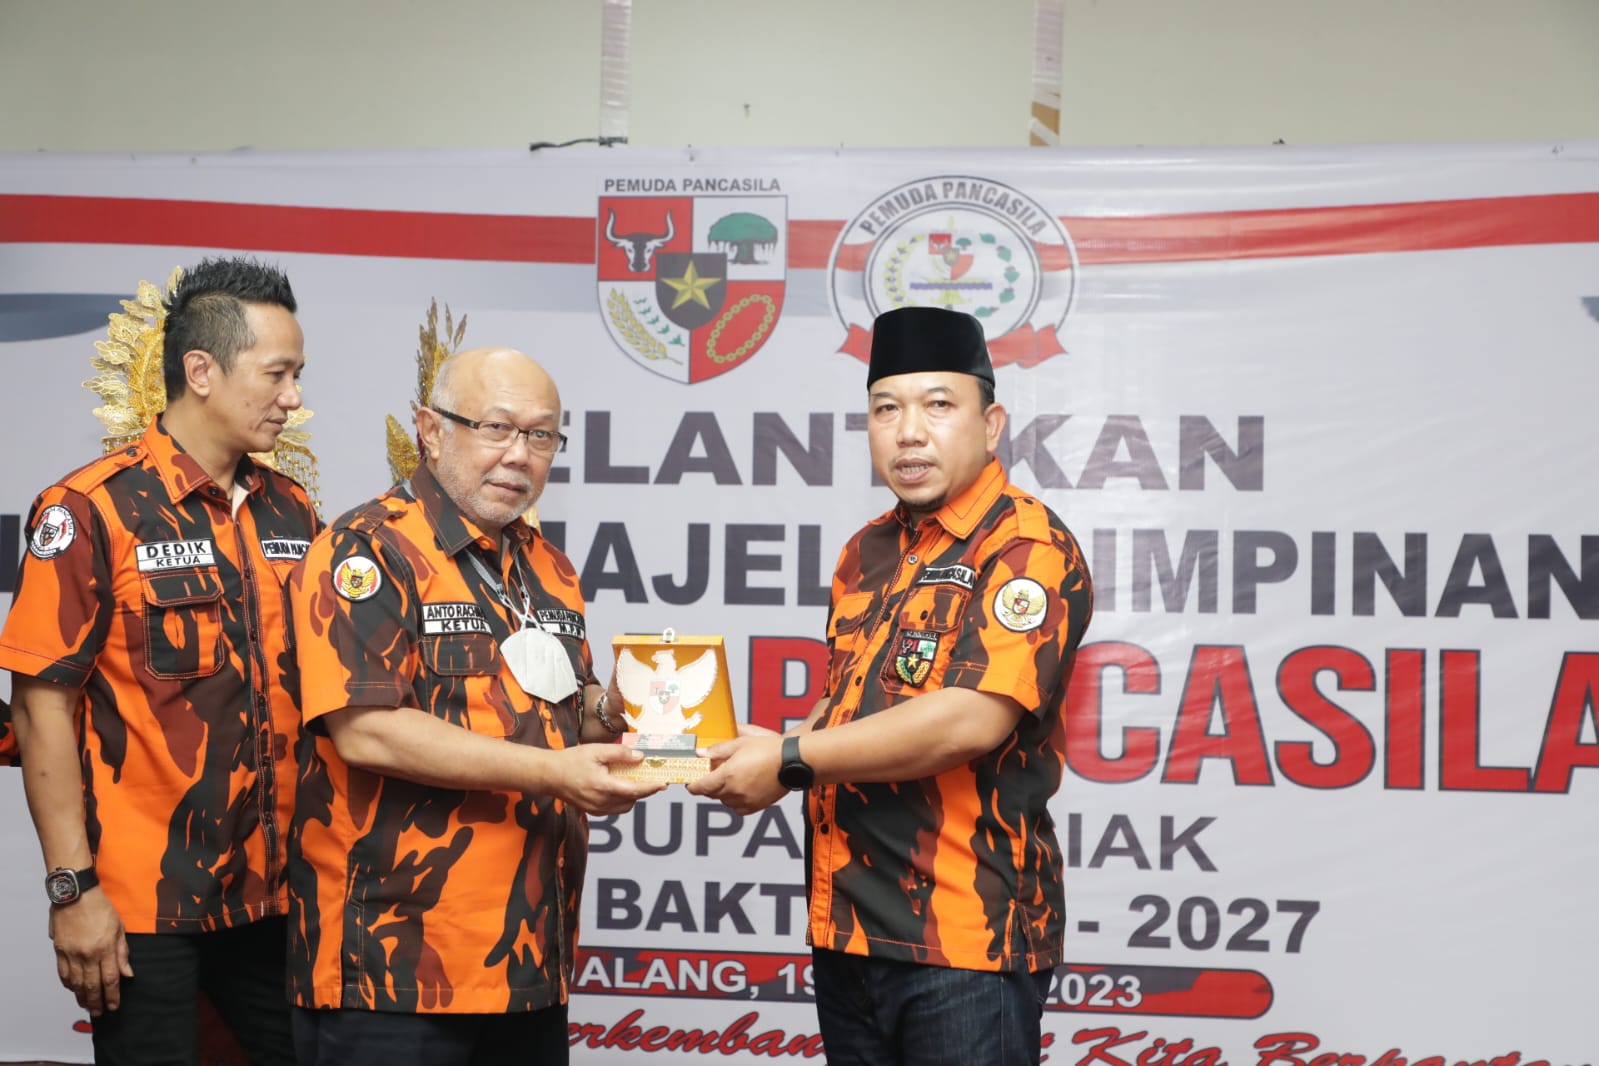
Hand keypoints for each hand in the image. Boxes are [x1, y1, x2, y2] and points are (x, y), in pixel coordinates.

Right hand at [48, 889, 131, 1015]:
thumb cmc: (101, 908)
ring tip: (87, 1005)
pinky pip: (63, 973)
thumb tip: (127, 974)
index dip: (112, 995)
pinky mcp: (59, 950)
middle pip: (92, 985)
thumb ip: (122, 952)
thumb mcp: (119, 927)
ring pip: (76, 982)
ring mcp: (71, 953)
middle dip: (97, 1002)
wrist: (75, 895)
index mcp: (104, 948)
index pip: (110, 979)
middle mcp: (87, 954)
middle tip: (100, 1013)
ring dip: (81, 996)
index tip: (114, 1006)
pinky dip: (68, 984)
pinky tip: (73, 989)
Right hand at [552, 743, 665, 814]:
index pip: (634, 790)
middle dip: (643, 791)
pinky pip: (613, 809)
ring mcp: (596, 809)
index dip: (651, 788)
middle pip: (632, 801)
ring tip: (635, 781)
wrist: (549, 775)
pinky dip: (621, 800)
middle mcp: (601, 802)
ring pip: (623, 807)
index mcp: (603, 786)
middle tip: (651, 779)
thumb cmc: (570, 760)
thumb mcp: (596, 751)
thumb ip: (620, 754)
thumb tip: (640, 757)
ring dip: (632, 797)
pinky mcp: (591, 811)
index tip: (663, 784)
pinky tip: (619, 787)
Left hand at [686, 734, 787, 814]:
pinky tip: (739, 791)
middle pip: (711, 794)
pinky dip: (734, 802)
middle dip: (707, 787)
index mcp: (727, 775)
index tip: (690, 783)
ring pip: (724, 801)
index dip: (693, 786)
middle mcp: (734, 791)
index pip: (701, 787)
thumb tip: (700, 754)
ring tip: (727, 781)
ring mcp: (746, 801)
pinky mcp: (756, 806)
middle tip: (708, 777)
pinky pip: (738, 808)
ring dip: (721, 793)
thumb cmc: (768, 749)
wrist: (792, 761)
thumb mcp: (740, 742)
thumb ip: (718, 750)